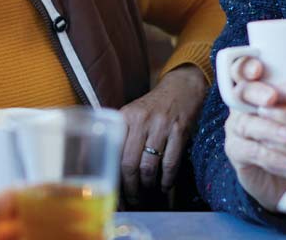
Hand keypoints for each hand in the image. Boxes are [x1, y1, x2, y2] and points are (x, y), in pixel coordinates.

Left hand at [118, 64, 206, 201]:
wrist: (182, 88)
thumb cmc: (153, 107)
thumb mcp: (132, 114)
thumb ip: (119, 135)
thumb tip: (103, 165)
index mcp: (125, 116)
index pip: (113, 152)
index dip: (112, 176)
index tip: (113, 191)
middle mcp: (141, 120)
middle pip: (129, 164)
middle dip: (130, 187)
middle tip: (131, 199)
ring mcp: (162, 126)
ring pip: (149, 166)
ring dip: (147, 186)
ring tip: (146, 193)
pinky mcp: (180, 131)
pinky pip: (170, 163)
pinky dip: (166, 180)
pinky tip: (163, 186)